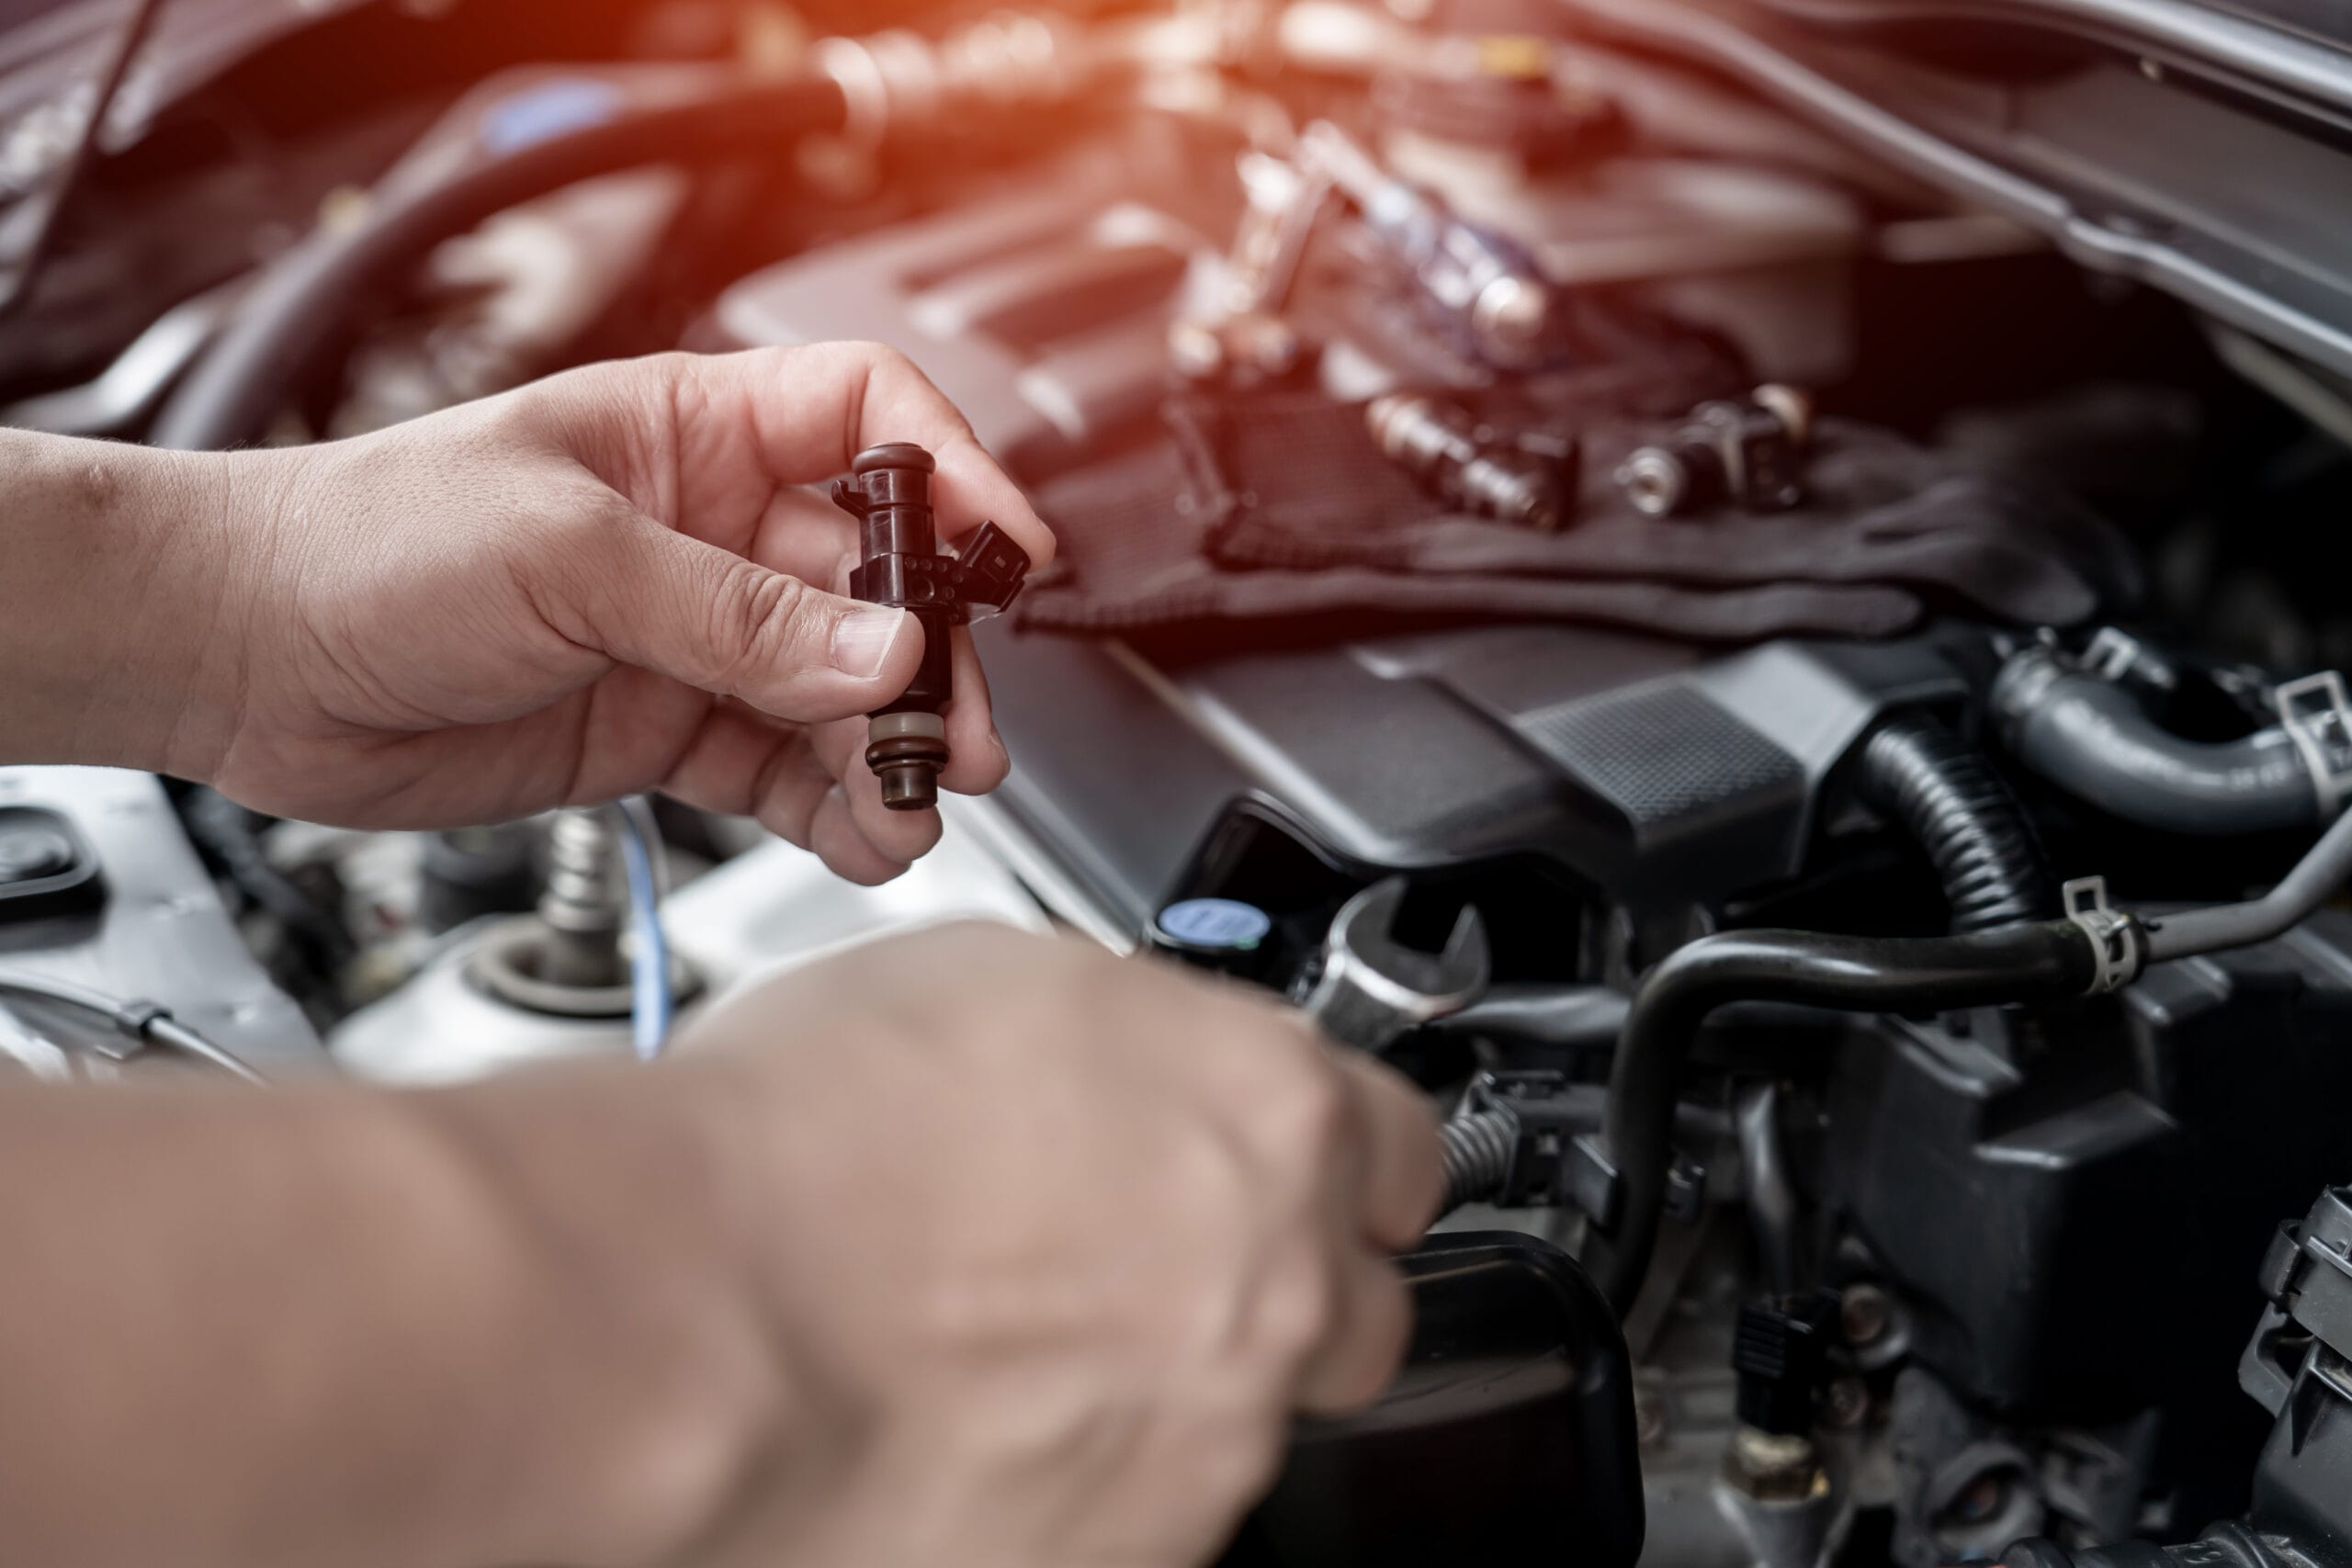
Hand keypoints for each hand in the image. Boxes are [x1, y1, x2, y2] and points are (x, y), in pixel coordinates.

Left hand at [198, 345, 1054, 882]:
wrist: (244, 658)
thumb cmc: (365, 544)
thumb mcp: (566, 555)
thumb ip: (730, 613)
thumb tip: (876, 653)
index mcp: (694, 433)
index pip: (870, 418)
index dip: (953, 471)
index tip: (1006, 547)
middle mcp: (712, 532)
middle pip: (877, 584)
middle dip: (930, 661)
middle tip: (955, 734)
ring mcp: (692, 637)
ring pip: (837, 694)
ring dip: (887, 753)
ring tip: (910, 807)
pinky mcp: (663, 730)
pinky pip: (781, 770)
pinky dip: (831, 810)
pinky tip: (860, 839)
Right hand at [493, 924, 1441, 1567]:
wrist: (691, 1315)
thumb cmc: (805, 1142)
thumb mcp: (998, 983)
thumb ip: (1133, 1036)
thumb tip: (1135, 1056)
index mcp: (1270, 1114)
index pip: (1401, 1146)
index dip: (1338, 1154)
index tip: (1296, 1163)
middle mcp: (1275, 1287)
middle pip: (1349, 1302)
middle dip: (1281, 1282)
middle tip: (1148, 1259)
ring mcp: (1212, 1441)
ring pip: (1244, 1417)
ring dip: (1166, 1377)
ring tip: (1007, 1340)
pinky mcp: (1136, 1556)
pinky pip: (1149, 1508)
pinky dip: (1090, 1472)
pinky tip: (975, 1420)